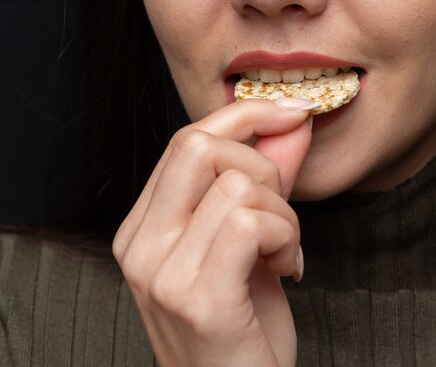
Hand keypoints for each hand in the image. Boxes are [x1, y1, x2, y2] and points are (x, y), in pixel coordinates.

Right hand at [112, 99, 315, 366]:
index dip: (244, 114)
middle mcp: (140, 245)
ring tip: (283, 253)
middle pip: (199, 145)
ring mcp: (161, 272)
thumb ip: (266, 178)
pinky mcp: (196, 298)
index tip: (291, 111)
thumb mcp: (253, 242)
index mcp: (144, 227)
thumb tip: (291, 121)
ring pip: (236, 184)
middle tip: (281, 216)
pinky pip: (249, 222)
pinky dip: (284, 237)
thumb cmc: (244, 326)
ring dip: (282, 214)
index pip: (187, 140)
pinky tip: (287, 269)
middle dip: (262, 165)